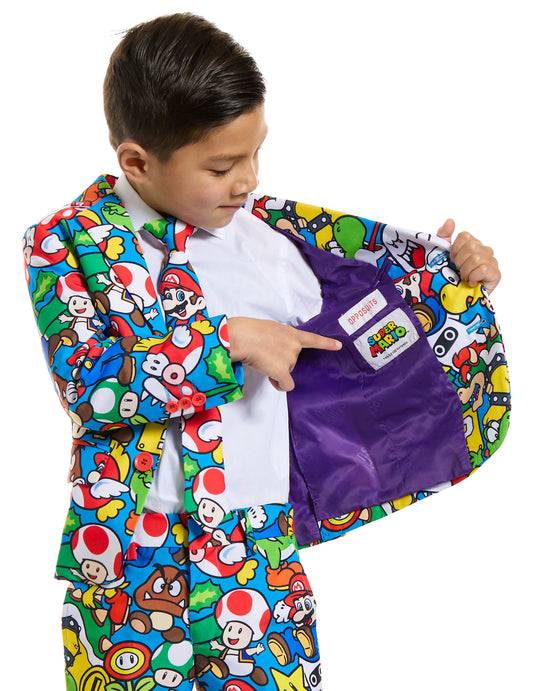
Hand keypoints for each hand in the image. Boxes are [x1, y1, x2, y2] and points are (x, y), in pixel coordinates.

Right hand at [227, 317, 341, 391]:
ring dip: (275, 370)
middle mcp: (294, 346)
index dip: (327, 343)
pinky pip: (286, 385)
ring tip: (260, 360)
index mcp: (291, 333)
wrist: (242, 337)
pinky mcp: (283, 371)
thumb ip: (277, 338)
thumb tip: (272, 351)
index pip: (313, 339)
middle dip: (280, 362)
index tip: (338, 345)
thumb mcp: (268, 329)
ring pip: (285, 372)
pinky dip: (279, 385)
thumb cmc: (247, 331)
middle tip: (264, 355)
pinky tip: (272, 379)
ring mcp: (290, 359)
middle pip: (292, 361)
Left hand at [437, 219, 500, 293]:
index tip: (451, 261)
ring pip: (477, 258)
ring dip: (465, 271)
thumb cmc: (449, 276)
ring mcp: (492, 261)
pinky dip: (473, 277)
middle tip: (458, 271)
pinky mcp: (496, 274)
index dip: (454, 250)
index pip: (464, 236)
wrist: (453, 297)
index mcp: (473, 243)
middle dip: (459, 262)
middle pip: (471, 246)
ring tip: (464, 278)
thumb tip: (450, 221)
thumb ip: (443, 236)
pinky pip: (484, 269)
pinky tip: (471, 282)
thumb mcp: (441, 255)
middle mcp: (485, 250)